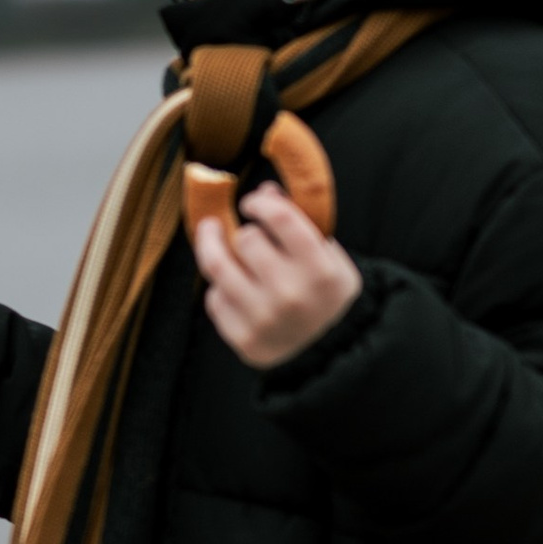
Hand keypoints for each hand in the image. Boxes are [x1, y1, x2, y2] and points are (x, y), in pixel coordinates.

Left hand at [194, 183, 363, 370]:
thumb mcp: (330, 257)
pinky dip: (220, 288)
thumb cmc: (326, 295)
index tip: (253, 202)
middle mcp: (292, 295)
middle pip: (246, 239)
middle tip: (247, 234)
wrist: (330, 353)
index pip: (280, 218)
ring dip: (213, 244)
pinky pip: (215, 298)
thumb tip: (266, 190)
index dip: (260, 203)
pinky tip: (233, 286)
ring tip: (211, 233)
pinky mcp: (243, 338)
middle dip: (246, 232)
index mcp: (321, 270)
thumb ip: (300, 222)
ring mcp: (265, 319)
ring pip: (218, 266)